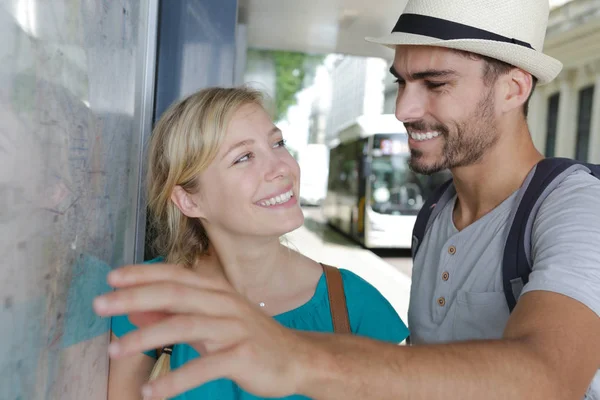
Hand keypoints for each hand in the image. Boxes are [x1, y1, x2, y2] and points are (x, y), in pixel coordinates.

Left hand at [93, 263, 313, 398]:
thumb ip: (175, 314)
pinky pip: (203, 367)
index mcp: (217, 290)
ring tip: (115, 350)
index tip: (111, 277)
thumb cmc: (248, 337)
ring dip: (145, 337)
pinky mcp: (242, 355)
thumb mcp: (212, 321)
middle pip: (174, 293)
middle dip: (133, 297)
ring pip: (184, 325)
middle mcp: (224, 302)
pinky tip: (151, 392)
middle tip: (99, 304)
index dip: (142, 273)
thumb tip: (134, 311)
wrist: (295, 357)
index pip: (175, 274)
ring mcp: (234, 327)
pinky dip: (174, 380)